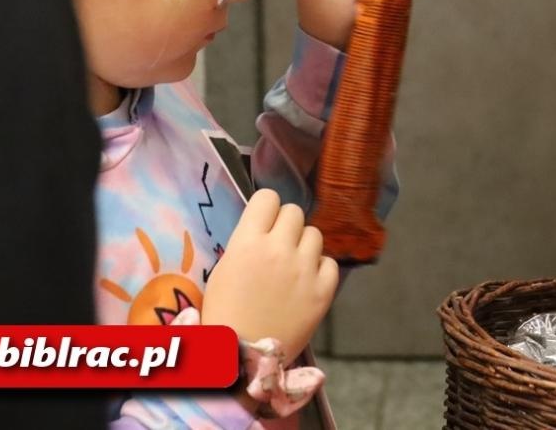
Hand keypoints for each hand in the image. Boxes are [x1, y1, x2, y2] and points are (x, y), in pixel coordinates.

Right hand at [201, 189, 339, 362]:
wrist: (242, 357)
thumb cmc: (225, 313)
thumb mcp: (225, 269)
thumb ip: (247, 243)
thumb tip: (265, 228)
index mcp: (248, 242)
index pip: (268, 198)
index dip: (267, 209)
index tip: (265, 223)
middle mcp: (279, 249)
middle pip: (294, 212)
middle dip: (286, 227)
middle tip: (279, 247)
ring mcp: (304, 269)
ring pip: (314, 234)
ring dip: (304, 246)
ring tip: (293, 267)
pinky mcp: (323, 290)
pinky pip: (330, 263)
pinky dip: (320, 270)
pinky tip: (307, 283)